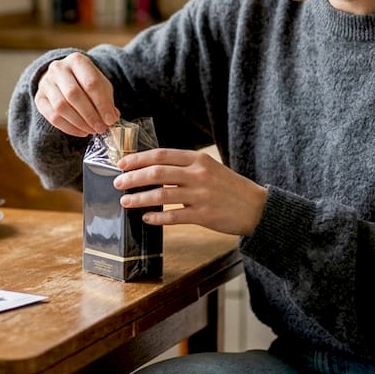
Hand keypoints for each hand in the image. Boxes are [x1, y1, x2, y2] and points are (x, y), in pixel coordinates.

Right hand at [33, 52, 120, 136]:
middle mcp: (58, 68)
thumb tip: (111, 118)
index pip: (90, 83)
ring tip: (92, 130)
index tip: (110, 119)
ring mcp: (46, 83)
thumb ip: (106, 100)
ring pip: (61, 106)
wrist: (64, 78)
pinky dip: (69, 128)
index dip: (102, 104)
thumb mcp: (100, 84)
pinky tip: (81, 132)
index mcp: (77, 60)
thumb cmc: (85, 82)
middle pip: (73, 94)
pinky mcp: (39, 98)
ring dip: (79, 123)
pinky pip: (53, 117)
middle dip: (90, 115)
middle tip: (100, 128)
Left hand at [113, 148, 267, 235]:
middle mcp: (198, 175)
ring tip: (125, 202)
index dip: (138, 159)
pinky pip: (173, 216)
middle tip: (118, 183)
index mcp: (198, 159)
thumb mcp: (210, 168)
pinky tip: (146, 218)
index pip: (161, 155)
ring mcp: (201, 195)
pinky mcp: (204, 215)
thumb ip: (185, 167)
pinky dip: (157, 217)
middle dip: (133, 178)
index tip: (122, 164)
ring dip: (139, 198)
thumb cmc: (229, 187)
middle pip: (157, 173)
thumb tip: (154, 170)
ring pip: (161, 194)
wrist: (256, 207)